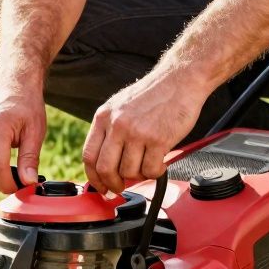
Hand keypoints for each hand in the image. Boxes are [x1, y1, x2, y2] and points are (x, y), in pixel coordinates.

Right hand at [0, 91, 46, 192]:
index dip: (9, 184)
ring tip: (12, 174)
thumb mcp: (35, 132)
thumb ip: (30, 159)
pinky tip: (1, 165)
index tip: (23, 188)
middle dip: (2, 184)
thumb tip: (29, 183)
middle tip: (20, 184)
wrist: (12, 88)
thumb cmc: (27, 108)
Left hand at [82, 70, 208, 194]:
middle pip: (105, 169)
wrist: (180, 80)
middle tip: (120, 188)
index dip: (93, 177)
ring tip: (147, 166)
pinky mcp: (158, 139)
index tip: (101, 186)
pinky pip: (151, 170)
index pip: (88, 155)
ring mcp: (137, 133)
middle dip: (112, 184)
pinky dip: (155, 173)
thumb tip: (104, 162)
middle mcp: (117, 124)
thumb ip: (110, 130)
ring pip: (129, 172)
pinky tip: (160, 163)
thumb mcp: (120, 106)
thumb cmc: (153, 94)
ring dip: (138, 176)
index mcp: (104, 116)